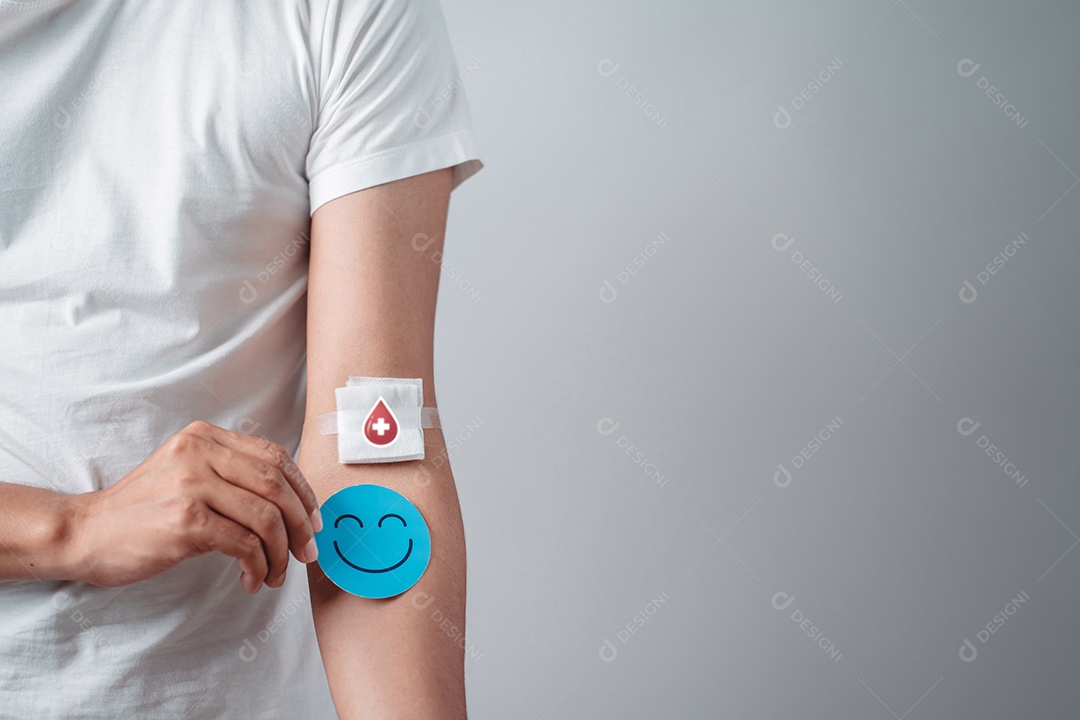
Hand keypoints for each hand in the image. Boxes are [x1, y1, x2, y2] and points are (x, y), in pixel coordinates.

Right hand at [66, 420, 322, 592]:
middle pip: (277, 485)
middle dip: (302, 522)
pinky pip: (245, 544)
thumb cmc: (142, 511)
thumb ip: (229, 474)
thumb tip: (292, 502)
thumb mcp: (186, 474)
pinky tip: (252, 579)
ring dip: (281, 552)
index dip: (303, 489)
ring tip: (278, 573)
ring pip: (267, 517)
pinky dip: (259, 566)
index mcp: (204, 436)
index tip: (313, 519)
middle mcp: (200, 452)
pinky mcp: (186, 520)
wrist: (86, 533)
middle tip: (307, 551)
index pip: (275, 456)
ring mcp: (193, 485)